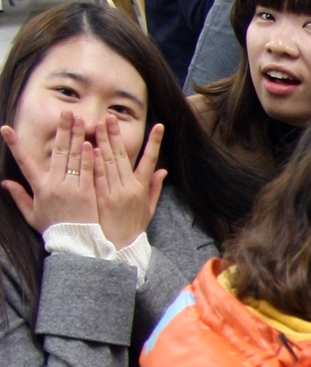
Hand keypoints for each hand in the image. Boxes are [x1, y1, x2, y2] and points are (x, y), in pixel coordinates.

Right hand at [2, 112, 98, 229]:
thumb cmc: (54, 230)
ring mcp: (72, 187)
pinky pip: (87, 170)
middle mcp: (55, 185)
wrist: (76, 245)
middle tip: (66, 112)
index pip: (23, 163)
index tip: (6, 128)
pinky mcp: (88, 192)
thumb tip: (5, 183)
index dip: (14, 145)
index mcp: (39, 189)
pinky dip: (88, 155)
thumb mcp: (32, 215)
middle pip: (57, 151)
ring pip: (74, 157)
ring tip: (81, 119)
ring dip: (77, 136)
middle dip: (61, 130)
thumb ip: (19, 197)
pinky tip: (90, 142)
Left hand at [90, 121, 164, 247]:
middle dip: (117, 135)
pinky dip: (94, 160)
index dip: (155, 143)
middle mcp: (129, 188)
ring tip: (99, 123)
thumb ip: (155, 189)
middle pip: (123, 156)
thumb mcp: (148, 210)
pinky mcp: (101, 198)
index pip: (150, 161)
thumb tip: (163, 170)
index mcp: (142, 189)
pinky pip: (97, 174)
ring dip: (104, 141)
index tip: (159, 126)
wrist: (118, 250)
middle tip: (111, 117)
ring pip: (109, 161)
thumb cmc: (132, 230)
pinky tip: (91, 146)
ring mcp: (114, 192)